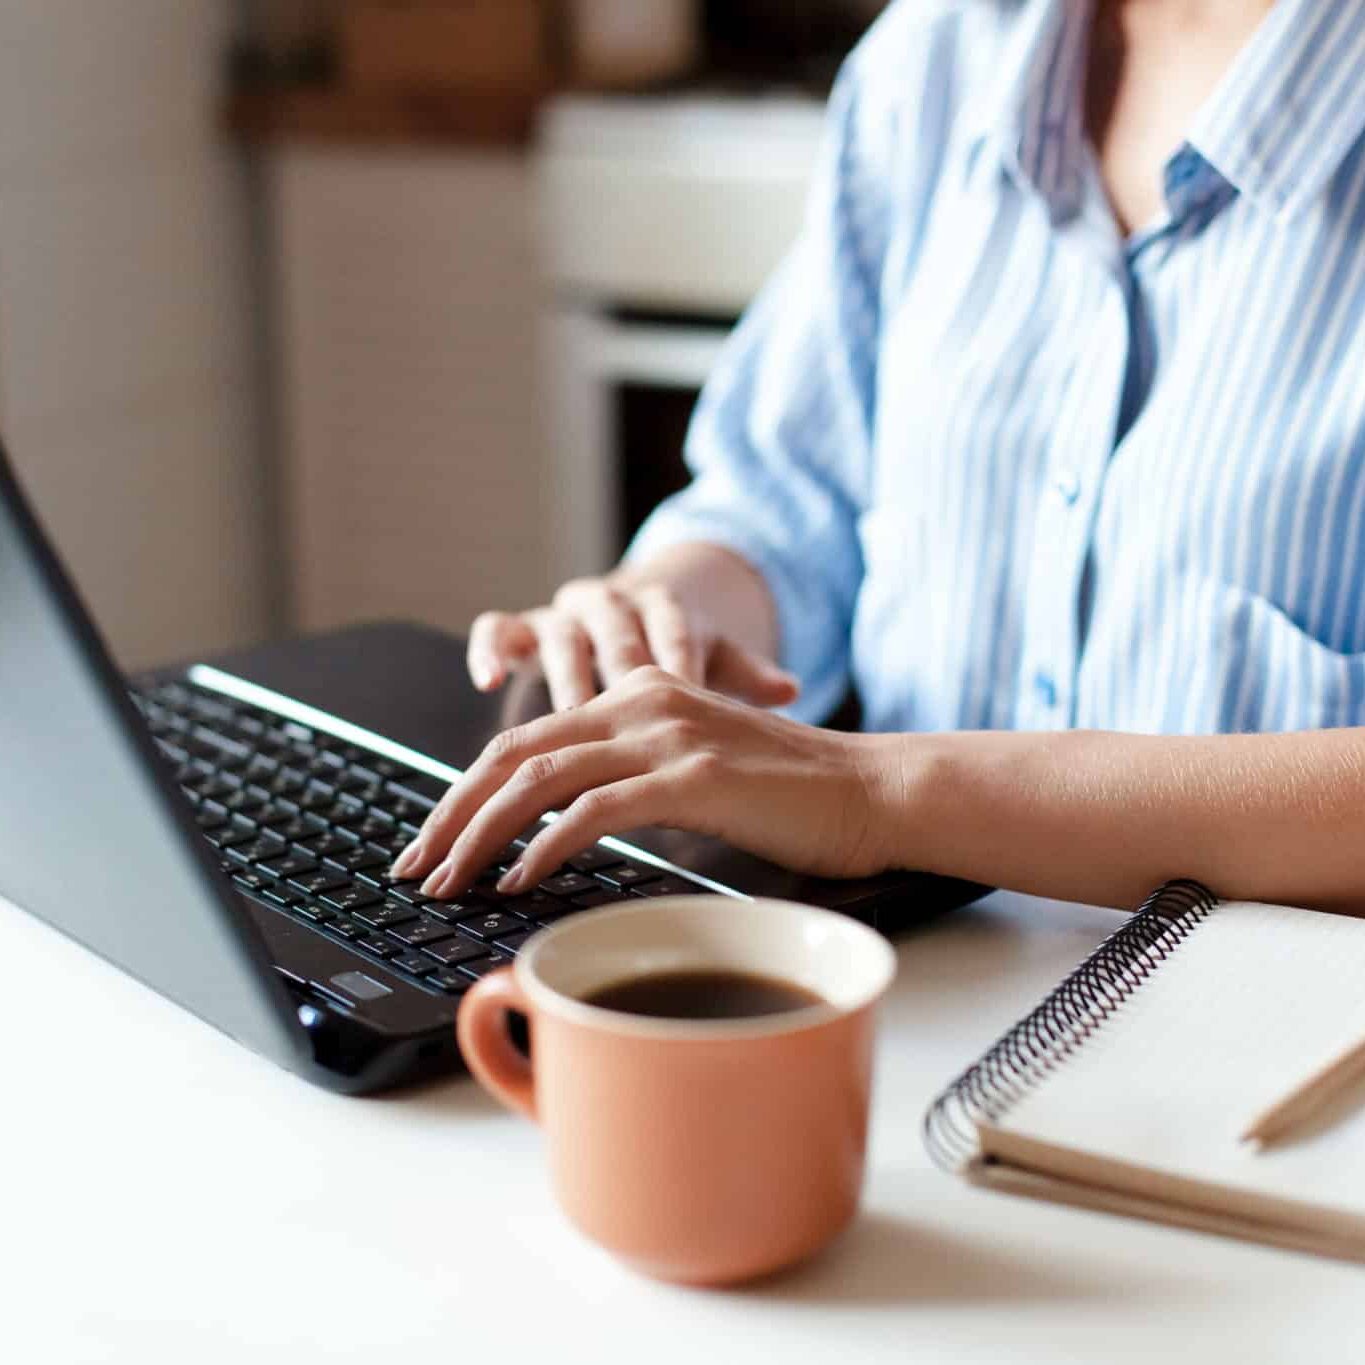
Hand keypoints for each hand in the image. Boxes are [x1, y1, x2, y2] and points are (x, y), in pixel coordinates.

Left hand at [390, 667, 902, 897]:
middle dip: (452, 812)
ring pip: (540, 778)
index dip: (468, 790)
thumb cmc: (789, 796)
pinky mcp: (692, 777)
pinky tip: (519, 881)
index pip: (527, 739)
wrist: (872, 791)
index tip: (436, 839)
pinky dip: (544, 847)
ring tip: (448, 881)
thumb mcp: (697, 769)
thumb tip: (568, 825)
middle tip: (415, 864)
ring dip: (481, 834)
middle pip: (515, 752)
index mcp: (640, 693)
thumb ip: (635, 777)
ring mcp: (667, 735)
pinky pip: (593, 810)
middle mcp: (643, 701)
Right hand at [467, 574, 798, 711]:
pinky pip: (498, 629)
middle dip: (621, 674)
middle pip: (616, 635)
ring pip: (559, 634)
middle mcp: (611, 603)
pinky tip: (488, 680)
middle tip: (629, 717)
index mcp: (664, 604)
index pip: (676, 631)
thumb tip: (790, 688)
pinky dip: (491, 649)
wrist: (630, 615)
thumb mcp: (714, 660)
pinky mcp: (521, 627)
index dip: (682, 663)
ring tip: (569, 712)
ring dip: (563, 673)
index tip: (692, 700)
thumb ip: (746, 674)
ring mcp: (563, 614)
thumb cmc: (677, 652)